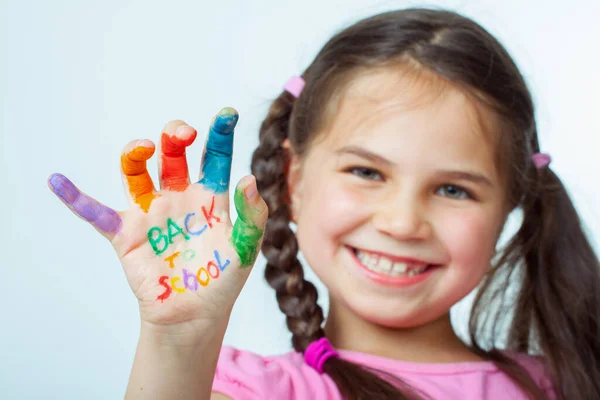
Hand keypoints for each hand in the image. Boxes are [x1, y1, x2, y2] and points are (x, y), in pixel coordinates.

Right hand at [47, 108, 267, 330]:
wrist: (195, 314)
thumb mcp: (246, 247)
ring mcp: (151, 213)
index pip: (214, 156)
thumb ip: (252, 214)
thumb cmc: (223, 279)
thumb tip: (248, 179)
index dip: (220, 133)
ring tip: (144, 148)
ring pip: (136, 172)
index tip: (227, 114)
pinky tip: (57, 181)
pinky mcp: (126, 234)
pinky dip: (75, 199)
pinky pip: (96, 214)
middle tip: (184, 134)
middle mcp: (179, 197)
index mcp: (210, 197)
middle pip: (173, 154)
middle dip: (175, 135)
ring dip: (135, 153)